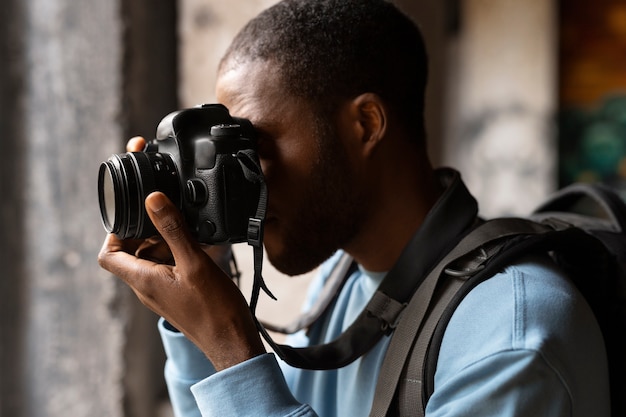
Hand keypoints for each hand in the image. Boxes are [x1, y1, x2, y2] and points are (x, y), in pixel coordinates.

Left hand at [99, 137, 264, 369]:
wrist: (232, 341)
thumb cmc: (214, 308)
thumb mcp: (194, 262)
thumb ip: (173, 230)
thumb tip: (153, 200)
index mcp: (142, 280)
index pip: (107, 255)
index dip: (114, 232)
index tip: (135, 217)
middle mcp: (146, 289)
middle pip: (131, 254)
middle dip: (148, 233)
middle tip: (172, 222)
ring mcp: (161, 294)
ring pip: (151, 261)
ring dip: (166, 243)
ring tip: (191, 235)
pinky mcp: (176, 296)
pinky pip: (167, 270)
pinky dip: (178, 255)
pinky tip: (200, 250)